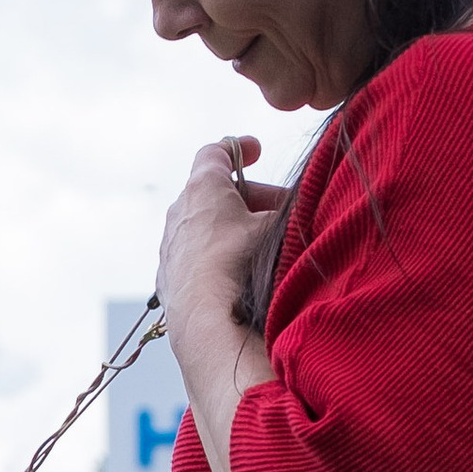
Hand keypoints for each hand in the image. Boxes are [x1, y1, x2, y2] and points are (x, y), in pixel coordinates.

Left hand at [156, 135, 284, 336]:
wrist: (209, 322)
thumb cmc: (242, 267)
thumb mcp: (277, 227)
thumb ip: (290, 210)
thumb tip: (305, 208)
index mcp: (202, 188)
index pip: (216, 153)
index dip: (240, 149)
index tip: (257, 151)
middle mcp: (179, 213)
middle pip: (216, 194)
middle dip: (250, 199)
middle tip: (279, 212)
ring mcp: (170, 249)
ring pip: (205, 229)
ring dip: (233, 232)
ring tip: (262, 249)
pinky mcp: (168, 281)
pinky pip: (195, 260)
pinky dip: (216, 260)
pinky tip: (237, 278)